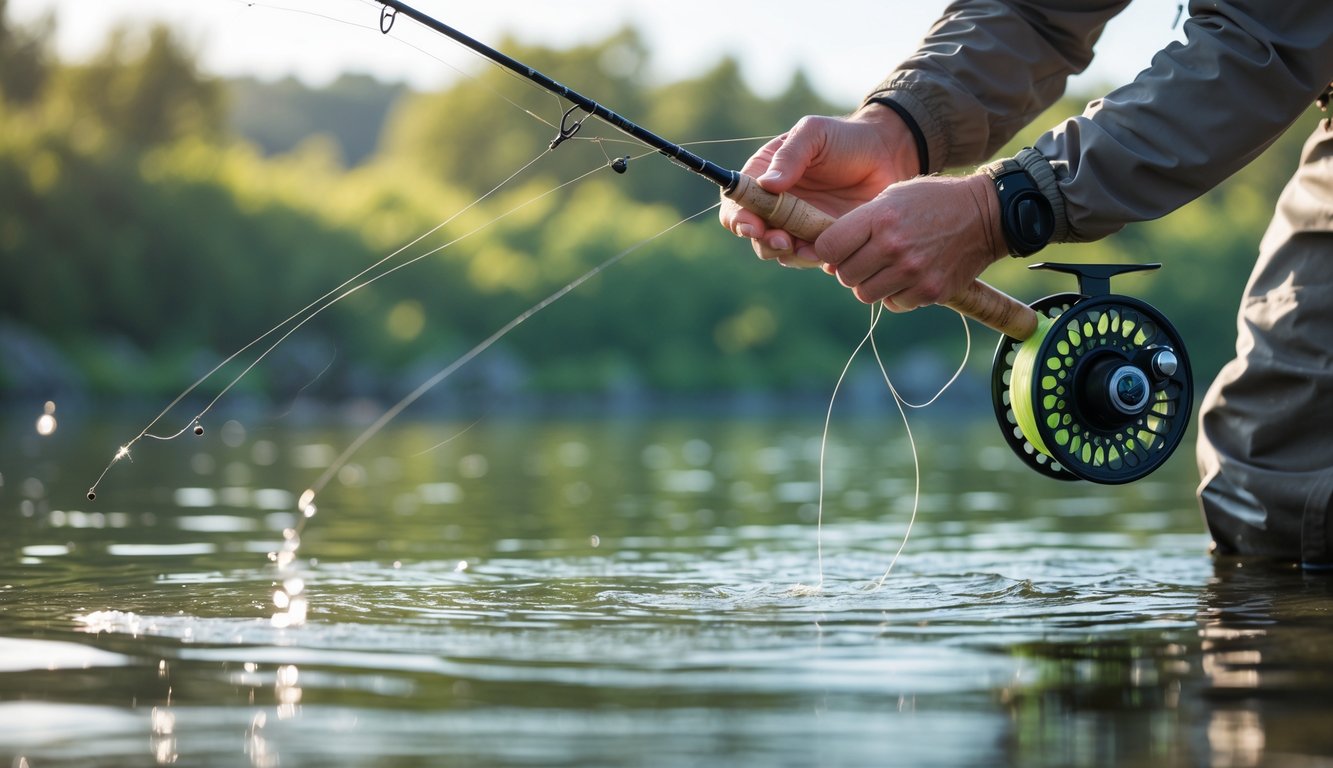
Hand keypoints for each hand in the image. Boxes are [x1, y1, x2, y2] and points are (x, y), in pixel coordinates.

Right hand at [719, 104, 919, 266]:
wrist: (888, 154)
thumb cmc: (846, 137)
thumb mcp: (814, 134)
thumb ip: (789, 156)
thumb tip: (766, 185)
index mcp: (764, 177)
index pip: (736, 204)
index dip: (737, 218)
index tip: (751, 225)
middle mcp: (776, 205)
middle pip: (755, 234)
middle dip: (763, 242)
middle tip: (782, 240)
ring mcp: (799, 225)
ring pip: (780, 252)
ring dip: (788, 254)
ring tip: (806, 246)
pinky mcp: (824, 240)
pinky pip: (811, 257)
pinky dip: (815, 258)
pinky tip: (829, 251)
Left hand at [817, 173, 1007, 310]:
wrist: (985, 216)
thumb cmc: (931, 203)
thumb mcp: (891, 198)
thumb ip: (858, 224)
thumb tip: (827, 262)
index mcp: (880, 217)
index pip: (828, 247)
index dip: (828, 251)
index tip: (837, 249)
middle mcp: (894, 246)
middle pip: (845, 275)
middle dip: (849, 269)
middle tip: (865, 259)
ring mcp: (912, 272)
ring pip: (865, 294)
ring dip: (871, 284)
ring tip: (887, 268)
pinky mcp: (930, 291)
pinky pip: (894, 304)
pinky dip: (896, 295)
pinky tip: (908, 277)